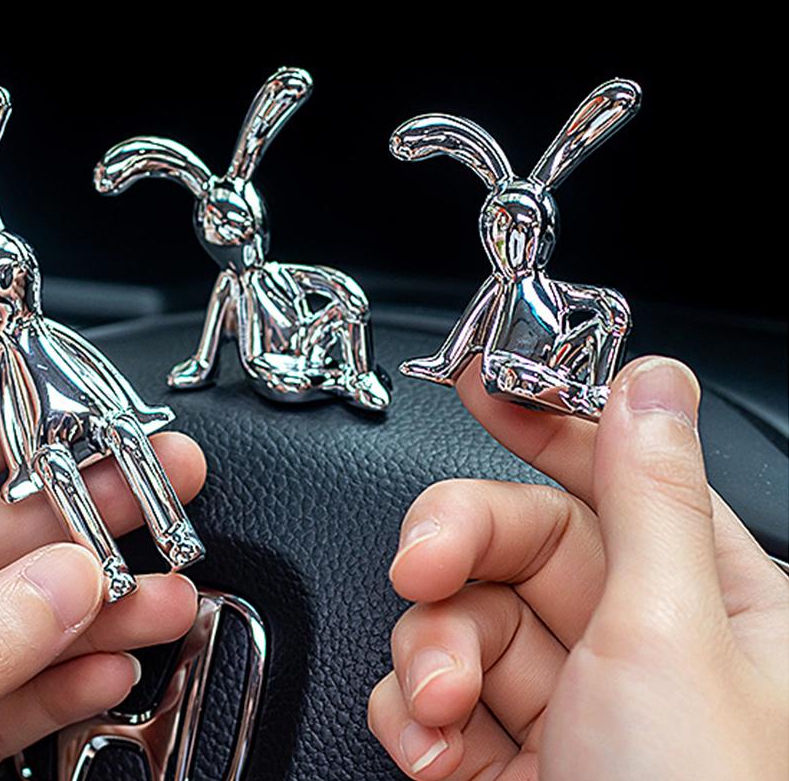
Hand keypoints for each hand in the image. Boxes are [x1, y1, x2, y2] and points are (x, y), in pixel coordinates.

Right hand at [369, 356, 788, 779]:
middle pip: (519, 542)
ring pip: (465, 618)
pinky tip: (433, 749)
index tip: (481, 386)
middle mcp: (641, 651)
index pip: (619, 477)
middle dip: (453, 550)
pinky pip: (435, 697)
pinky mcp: (505, 762)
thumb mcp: (670, 637)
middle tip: (420, 565)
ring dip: (429, 652)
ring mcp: (572, 709)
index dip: (548, 423)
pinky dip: (413, 716)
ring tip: (438, 703)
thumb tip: (651, 381)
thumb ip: (650, 497)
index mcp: (711, 608)